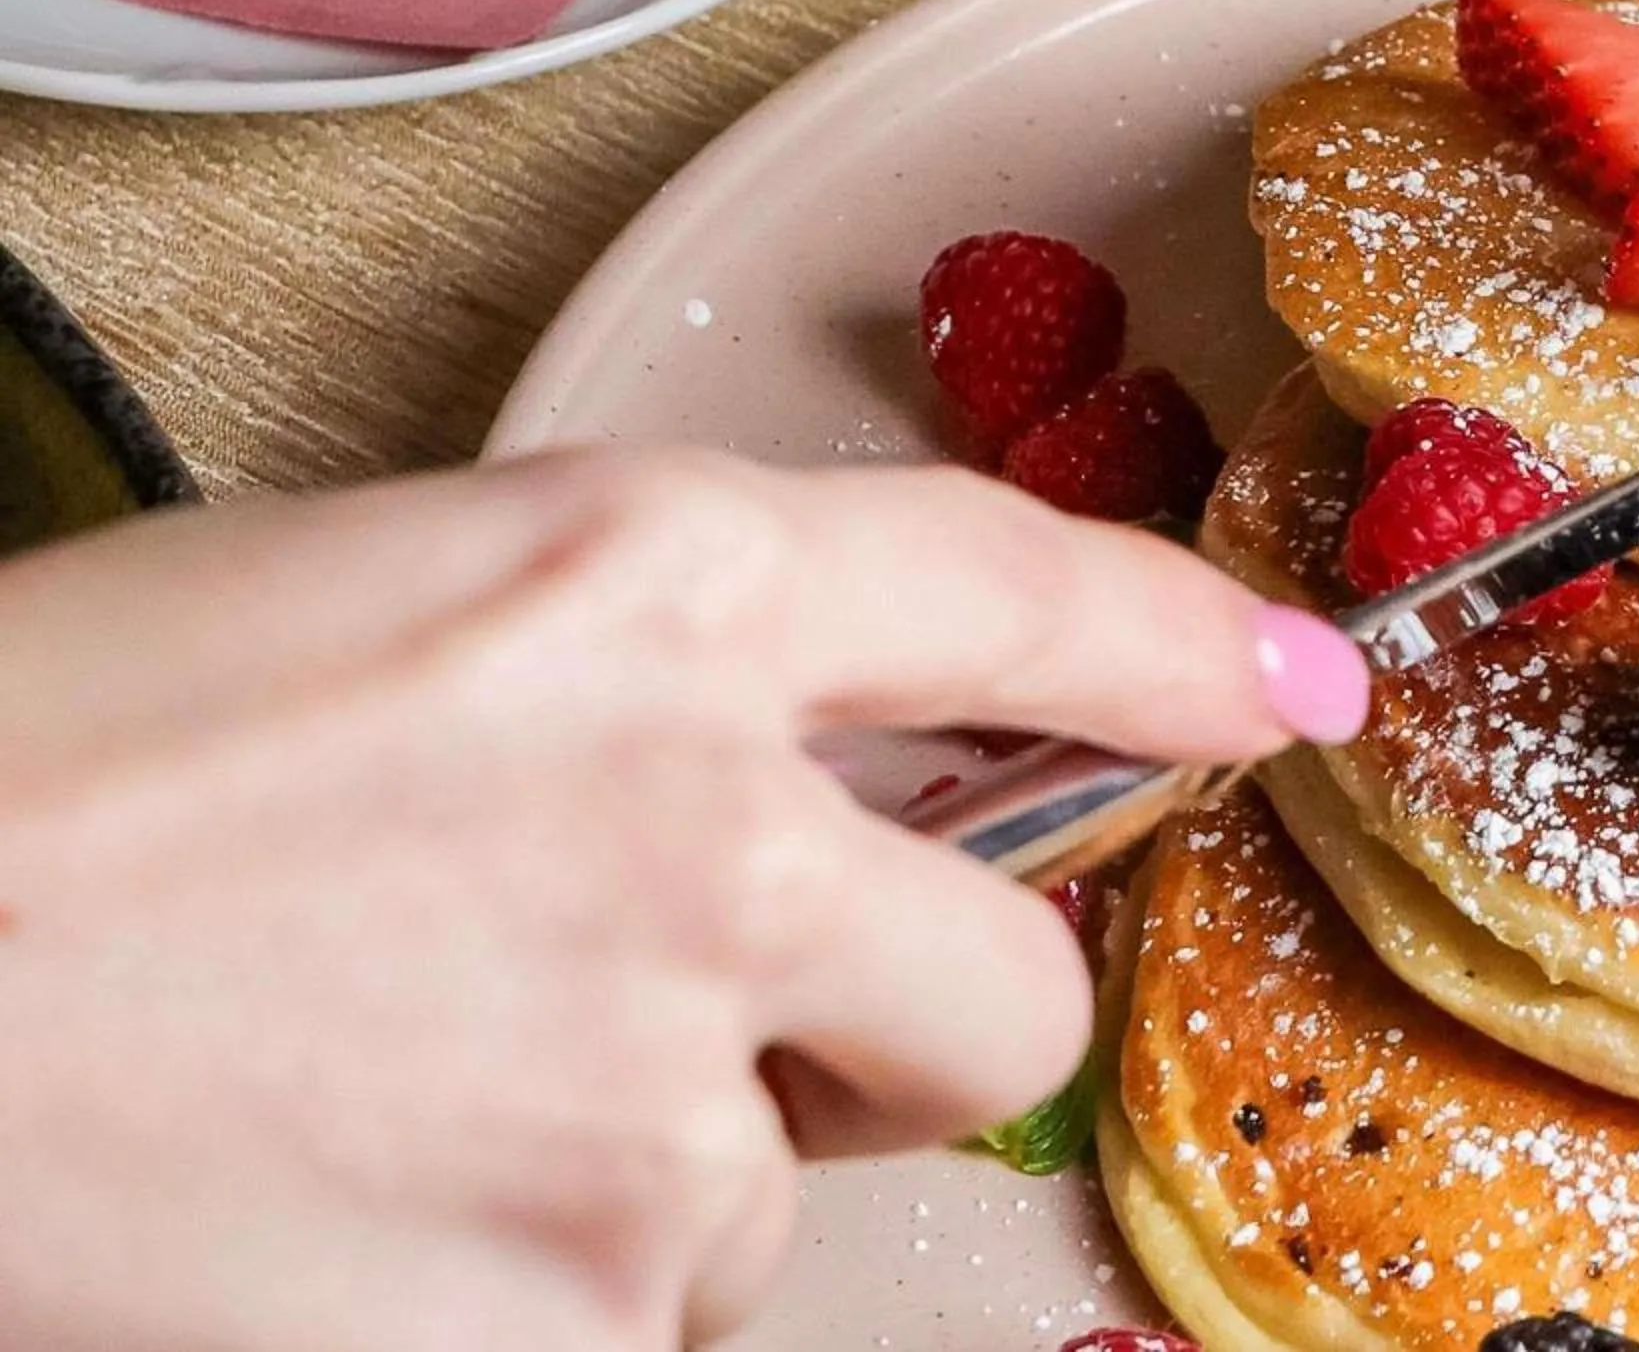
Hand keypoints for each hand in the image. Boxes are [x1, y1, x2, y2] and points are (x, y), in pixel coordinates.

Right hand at [0, 448, 1368, 1350]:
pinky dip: (558, 1296)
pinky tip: (378, 1217)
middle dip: (920, 1029)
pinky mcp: (567, 1314)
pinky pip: (665, 1325)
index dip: (1192, 646)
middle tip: (732, 1022)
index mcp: (652, 581)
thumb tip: (865, 768)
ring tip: (420, 1104)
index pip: (1032, 593)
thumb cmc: (61, 764)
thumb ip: (669, 666)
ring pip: (802, 1189)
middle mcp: (700, 818)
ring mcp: (646, 1089)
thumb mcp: (404, 606)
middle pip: (1011, 983)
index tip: (1293, 693)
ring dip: (669, 1172)